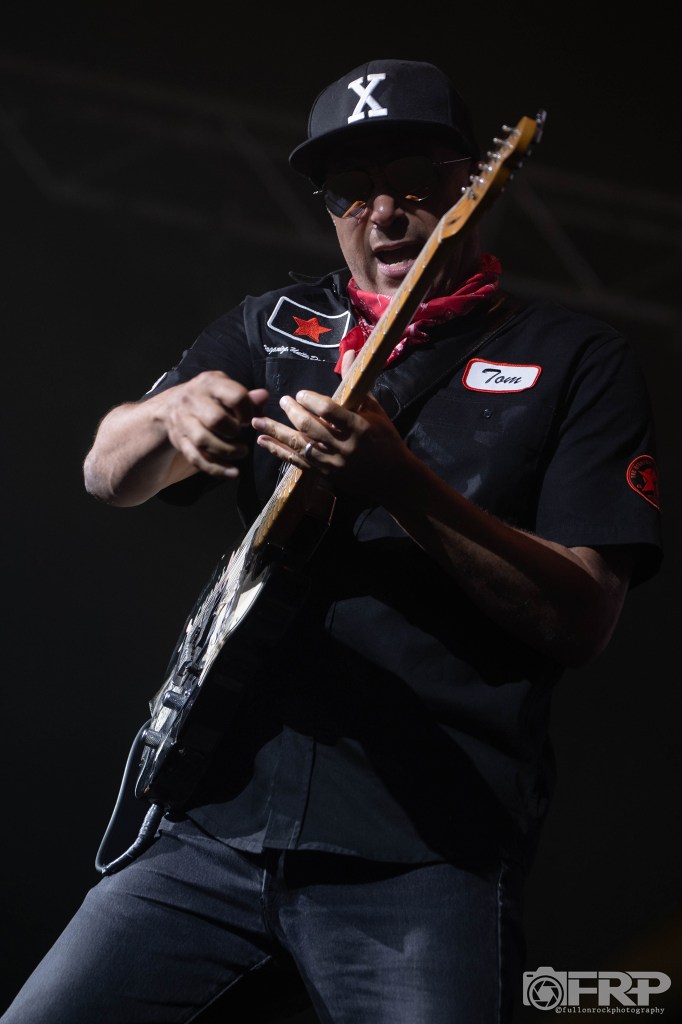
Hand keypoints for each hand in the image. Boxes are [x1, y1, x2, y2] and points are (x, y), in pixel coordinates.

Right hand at [161, 370, 268, 476]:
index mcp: (209, 384)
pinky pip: (197, 459)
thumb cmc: (207, 397)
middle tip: (241, 434)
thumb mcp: (224, 389)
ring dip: (227, 451)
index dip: (248, 411)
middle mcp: (192, 400)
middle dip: (234, 430)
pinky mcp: (180, 441)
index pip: (235, 397)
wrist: (170, 406)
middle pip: (216, 419)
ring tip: (242, 452)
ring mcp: (183, 422)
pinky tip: (233, 473)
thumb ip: (245, 396)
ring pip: (204, 441)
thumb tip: (264, 397)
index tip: (249, 419)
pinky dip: (217, 469)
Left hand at [251, 352, 409, 501]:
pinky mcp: (325, 474)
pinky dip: (279, 451)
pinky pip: (297, 463)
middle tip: (282, 401)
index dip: (313, 401)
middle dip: (293, 413)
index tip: (301, 394)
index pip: (331, 411)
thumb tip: (349, 352)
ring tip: (257, 422)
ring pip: (299, 446)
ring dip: (276, 433)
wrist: (392, 476)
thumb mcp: (375, 409)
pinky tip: (264, 442)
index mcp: (359, 427)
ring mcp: (333, 462)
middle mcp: (344, 446)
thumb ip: (356, 384)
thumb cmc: (384, 438)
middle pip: (311, 428)